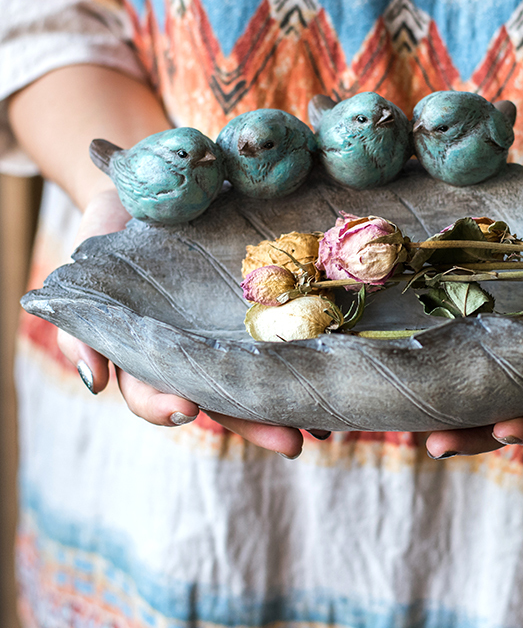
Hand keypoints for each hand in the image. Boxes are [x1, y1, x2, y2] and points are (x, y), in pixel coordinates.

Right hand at [57, 189, 306, 457]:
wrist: (162, 185)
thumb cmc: (119, 220)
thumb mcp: (91, 247)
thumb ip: (81, 306)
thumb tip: (94, 382)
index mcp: (145, 346)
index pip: (149, 387)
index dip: (163, 404)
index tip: (187, 410)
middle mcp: (191, 349)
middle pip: (217, 398)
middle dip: (252, 422)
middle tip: (289, 442)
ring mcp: (227, 333)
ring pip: (256, 381)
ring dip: (287, 407)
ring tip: (321, 427)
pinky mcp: (260, 309)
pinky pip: (284, 341)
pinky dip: (307, 364)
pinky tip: (336, 381)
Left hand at [423, 334, 522, 457]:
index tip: (504, 430)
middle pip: (517, 414)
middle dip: (476, 434)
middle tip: (436, 443)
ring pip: (492, 386)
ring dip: (455, 405)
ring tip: (415, 420)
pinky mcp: (509, 315)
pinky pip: (479, 344)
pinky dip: (450, 361)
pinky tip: (417, 370)